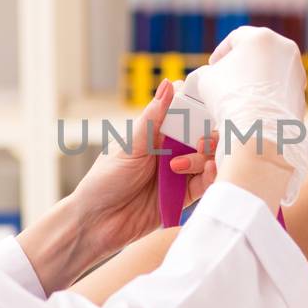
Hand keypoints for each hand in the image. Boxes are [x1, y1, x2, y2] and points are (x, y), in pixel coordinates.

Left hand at [67, 78, 217, 257]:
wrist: (96, 223)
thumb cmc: (104, 181)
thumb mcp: (128, 146)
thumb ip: (152, 119)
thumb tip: (169, 84)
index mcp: (155, 134)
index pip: (184, 114)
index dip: (198, 107)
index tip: (207, 103)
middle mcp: (170, 151)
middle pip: (201, 135)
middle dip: (208, 133)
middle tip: (200, 138)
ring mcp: (178, 174)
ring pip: (208, 158)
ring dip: (208, 154)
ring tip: (198, 156)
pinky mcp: (183, 197)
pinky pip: (205, 184)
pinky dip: (211, 175)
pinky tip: (207, 169)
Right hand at [189, 27, 307, 203]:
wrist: (257, 130)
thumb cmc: (231, 98)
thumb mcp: (208, 77)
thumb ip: (212, 70)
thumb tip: (214, 74)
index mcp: (261, 37)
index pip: (236, 38)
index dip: (221, 52)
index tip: (213, 65)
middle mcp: (285, 49)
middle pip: (258, 52)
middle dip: (242, 64)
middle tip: (227, 77)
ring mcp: (297, 72)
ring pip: (272, 70)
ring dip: (257, 78)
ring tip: (241, 94)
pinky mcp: (301, 93)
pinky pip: (281, 89)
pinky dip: (269, 94)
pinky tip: (256, 106)